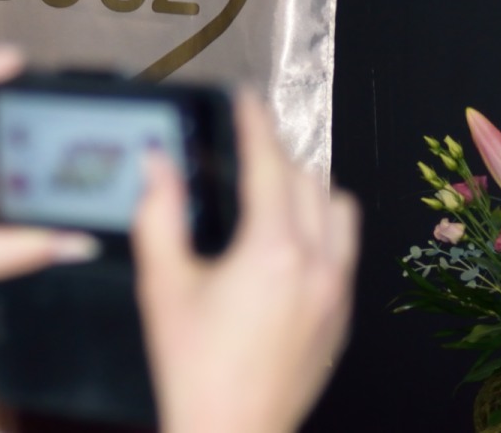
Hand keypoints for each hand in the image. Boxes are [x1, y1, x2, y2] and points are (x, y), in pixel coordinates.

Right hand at [132, 92, 357, 432]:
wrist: (230, 431)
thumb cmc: (195, 369)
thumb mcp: (162, 283)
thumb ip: (158, 213)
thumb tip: (156, 165)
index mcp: (272, 251)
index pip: (270, 163)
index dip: (255, 123)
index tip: (245, 100)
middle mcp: (316, 266)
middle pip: (308, 180)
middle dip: (277, 152)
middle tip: (247, 141)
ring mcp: (335, 293)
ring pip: (338, 210)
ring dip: (309, 187)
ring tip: (273, 185)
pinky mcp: (340, 318)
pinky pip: (344, 250)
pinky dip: (322, 226)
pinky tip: (288, 237)